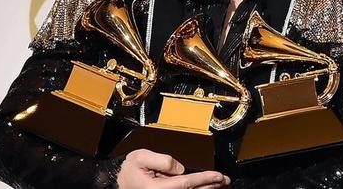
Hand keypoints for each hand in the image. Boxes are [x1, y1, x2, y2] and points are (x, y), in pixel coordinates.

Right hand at [116, 149, 230, 188]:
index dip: (205, 179)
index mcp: (157, 188)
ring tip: (221, 185)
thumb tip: (179, 168)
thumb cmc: (128, 170)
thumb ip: (161, 160)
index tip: (219, 175)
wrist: (116, 181)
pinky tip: (205, 188)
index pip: (187, 184)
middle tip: (226, 181)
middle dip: (211, 186)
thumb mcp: (141, 157)